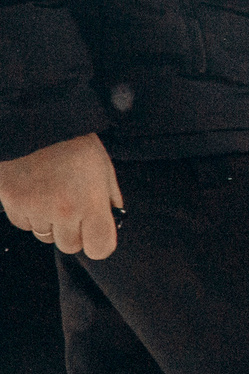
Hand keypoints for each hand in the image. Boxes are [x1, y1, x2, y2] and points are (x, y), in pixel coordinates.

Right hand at [0, 132, 122, 259]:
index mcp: (91, 204)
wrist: (36, 124)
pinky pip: (23, 223)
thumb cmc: (75, 145)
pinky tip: (34, 191)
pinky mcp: (12, 202)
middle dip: (73, 233)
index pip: (100, 249)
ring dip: (49, 223)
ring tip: (52, 194)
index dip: (98, 243)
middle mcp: (63, 211)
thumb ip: (109, 198)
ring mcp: (34, 208)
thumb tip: (112, 219)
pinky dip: (29, 214)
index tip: (95, 233)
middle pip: (69, 246)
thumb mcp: (104, 169)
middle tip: (72, 209)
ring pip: (44, 235)